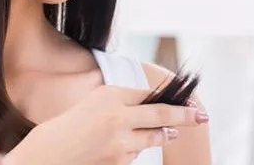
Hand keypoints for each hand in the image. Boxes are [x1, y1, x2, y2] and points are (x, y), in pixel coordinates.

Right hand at [7, 85, 208, 164]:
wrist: (50, 154)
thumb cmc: (68, 126)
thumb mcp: (93, 104)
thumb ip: (121, 102)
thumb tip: (154, 106)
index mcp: (109, 95)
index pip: (148, 95)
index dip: (170, 100)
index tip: (188, 102)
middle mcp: (117, 115)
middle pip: (161, 114)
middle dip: (185, 116)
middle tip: (203, 117)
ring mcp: (121, 140)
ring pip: (154, 137)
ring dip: (165, 135)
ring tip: (173, 134)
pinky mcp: (120, 160)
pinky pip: (137, 152)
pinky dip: (137, 149)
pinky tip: (125, 146)